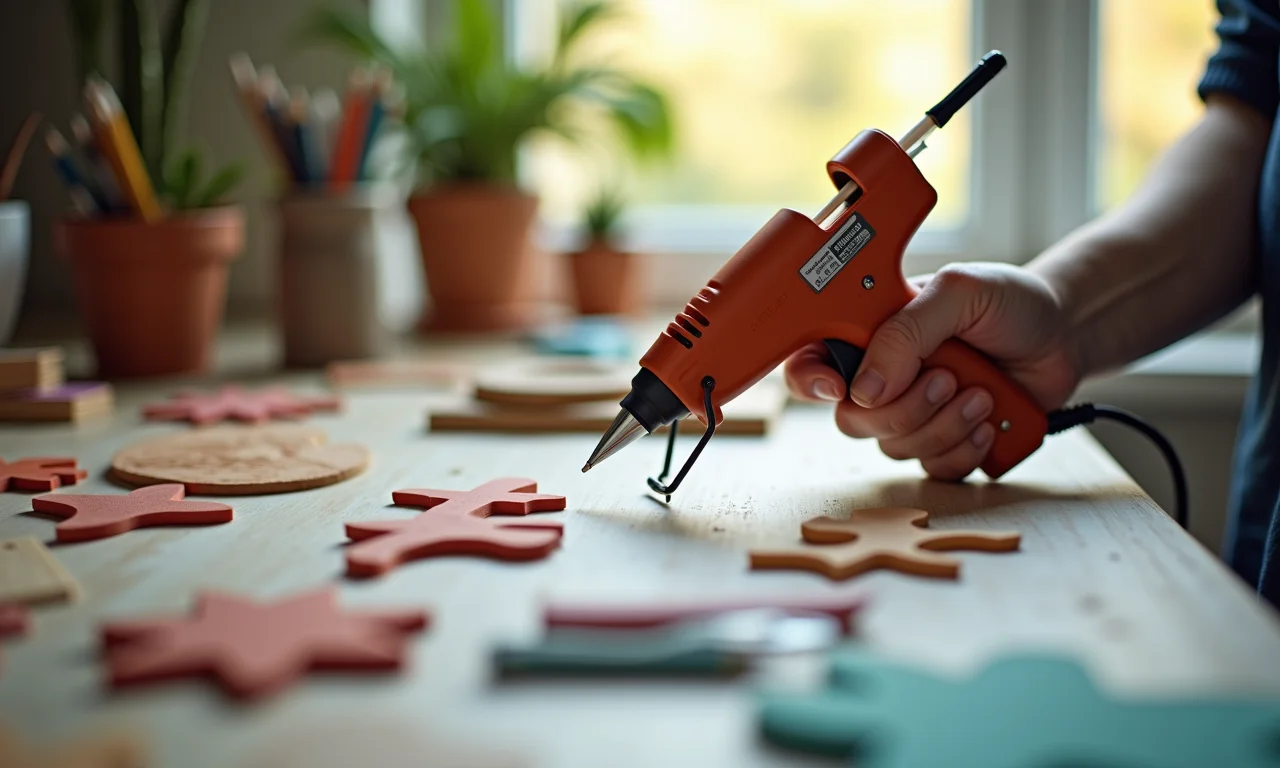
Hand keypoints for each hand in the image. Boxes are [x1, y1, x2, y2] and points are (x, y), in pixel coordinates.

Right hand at [784, 263, 1081, 479]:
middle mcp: (883, 378)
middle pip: (854, 420)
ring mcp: (913, 415)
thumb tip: (869, 388)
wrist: (1063, 334)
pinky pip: (935, 469)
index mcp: (871, 335)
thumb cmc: (1009, 301)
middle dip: (904, 408)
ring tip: (983, 393)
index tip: (839, 388)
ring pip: (895, 449)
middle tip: (947, 379)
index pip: (811, 363)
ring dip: (944, 426)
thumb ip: (909, 330)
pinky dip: (965, 451)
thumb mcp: (959, 292)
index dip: (811, 382)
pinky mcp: (947, 444)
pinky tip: (990, 422)